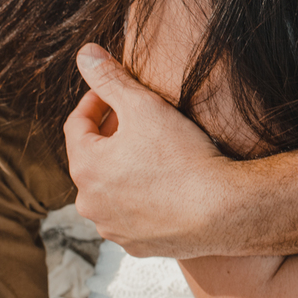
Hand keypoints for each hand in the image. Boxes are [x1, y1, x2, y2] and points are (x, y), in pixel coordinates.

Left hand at [64, 43, 231, 257]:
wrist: (220, 209)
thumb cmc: (182, 156)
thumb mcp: (144, 105)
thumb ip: (110, 78)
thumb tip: (84, 53)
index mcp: (85, 167)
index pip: (76, 124)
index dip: (96, 101)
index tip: (116, 92)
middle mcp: (90, 202)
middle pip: (92, 157)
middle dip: (110, 135)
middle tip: (138, 119)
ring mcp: (112, 227)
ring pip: (110, 188)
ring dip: (123, 168)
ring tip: (153, 152)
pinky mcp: (137, 245)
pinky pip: (130, 214)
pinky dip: (140, 197)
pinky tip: (164, 183)